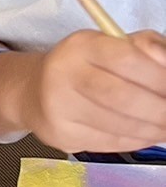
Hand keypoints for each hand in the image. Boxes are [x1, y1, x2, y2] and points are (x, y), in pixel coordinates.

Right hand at [15, 29, 165, 152]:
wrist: (34, 93)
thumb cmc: (84, 67)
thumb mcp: (112, 45)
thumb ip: (146, 48)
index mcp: (81, 45)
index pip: (126, 59)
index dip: (158, 76)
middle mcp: (63, 74)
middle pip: (121, 96)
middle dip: (159, 109)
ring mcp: (59, 107)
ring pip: (117, 123)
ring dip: (152, 129)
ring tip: (165, 127)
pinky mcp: (61, 134)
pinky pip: (109, 141)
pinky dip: (137, 140)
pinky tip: (147, 134)